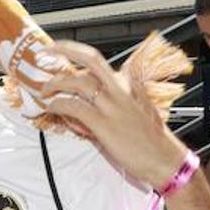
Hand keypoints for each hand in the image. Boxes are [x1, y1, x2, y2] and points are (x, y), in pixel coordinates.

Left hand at [39, 40, 186, 187]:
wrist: (164, 159)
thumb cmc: (152, 139)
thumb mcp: (138, 108)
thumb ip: (119, 97)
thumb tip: (98, 95)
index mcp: (127, 85)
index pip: (97, 61)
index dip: (75, 53)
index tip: (60, 51)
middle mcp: (120, 90)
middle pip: (90, 59)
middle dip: (65, 50)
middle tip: (46, 52)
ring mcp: (112, 106)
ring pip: (78, 82)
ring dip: (56, 83)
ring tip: (45, 90)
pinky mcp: (104, 124)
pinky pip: (74, 107)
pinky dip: (59, 105)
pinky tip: (52, 108)